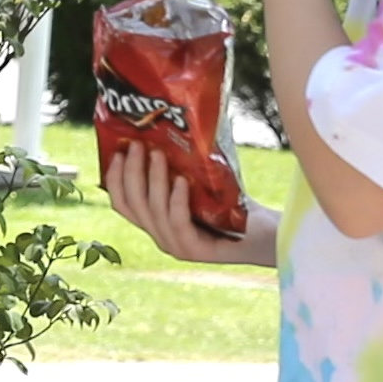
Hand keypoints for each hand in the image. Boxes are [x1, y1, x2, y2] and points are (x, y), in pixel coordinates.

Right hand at [99, 138, 275, 268]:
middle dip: (132, 172)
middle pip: (134, 205)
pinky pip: (178, 222)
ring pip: (154, 211)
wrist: (268, 233)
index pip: (123, 204)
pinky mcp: (197, 251)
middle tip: (138, 145)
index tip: (117, 151)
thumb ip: (181, 169)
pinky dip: (177, 200)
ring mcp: (178, 247)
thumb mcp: (202, 184)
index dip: (114, 178)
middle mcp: (162, 238)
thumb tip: (165, 129)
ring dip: (154, 179)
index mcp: (158, 223)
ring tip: (158, 154)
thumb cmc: (235, 205)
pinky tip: (181, 180)